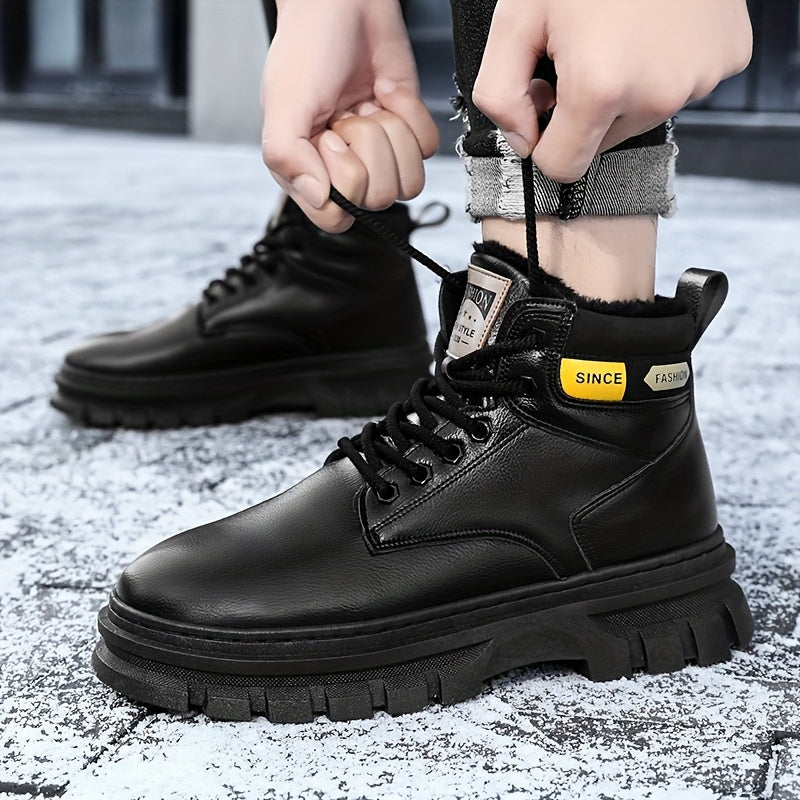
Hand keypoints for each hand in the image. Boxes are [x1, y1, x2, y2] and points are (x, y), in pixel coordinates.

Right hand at [261, 0, 437, 230]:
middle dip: (366, 148)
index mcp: (307, 171)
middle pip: (377, 197)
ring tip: (367, 106)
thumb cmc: (307, 48)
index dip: (341, 181)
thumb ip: (288, 158)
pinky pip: (427, 149)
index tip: (328, 141)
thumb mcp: (283, 103)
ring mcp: (379, 152)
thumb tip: (318, 201)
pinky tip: (388, 98)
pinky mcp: (408, 130)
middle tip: (346, 116)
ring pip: (407, 180)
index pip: (336, 215)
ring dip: (392, 135)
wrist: (342, 2)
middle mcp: (345, 167)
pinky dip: (412, 118)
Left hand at [472, 0, 752, 182]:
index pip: (562, 167)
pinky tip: (656, 29)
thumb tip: (521, 139)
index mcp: (600, 88)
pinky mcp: (727, 61)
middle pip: (601, 144)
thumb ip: (499, 93)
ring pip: (640, 118)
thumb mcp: (517, 17)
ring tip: (621, 35)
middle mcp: (656, 94)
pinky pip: (681, 89)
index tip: (546, 106)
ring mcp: (698, 80)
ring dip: (624, 90)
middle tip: (584, 52)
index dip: (544, 142)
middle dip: (584, 111)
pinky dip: (663, 68)